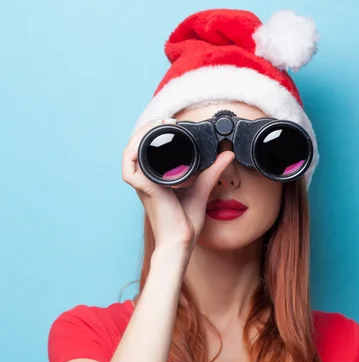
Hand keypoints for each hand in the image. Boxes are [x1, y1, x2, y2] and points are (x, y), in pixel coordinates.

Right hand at [122, 120, 234, 252]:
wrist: (182, 241)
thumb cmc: (186, 222)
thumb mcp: (202, 189)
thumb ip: (213, 171)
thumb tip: (226, 154)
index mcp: (156, 179)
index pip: (148, 150)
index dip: (154, 133)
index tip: (171, 123)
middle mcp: (146, 180)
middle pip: (136, 147)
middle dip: (147, 129)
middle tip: (165, 121)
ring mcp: (143, 184)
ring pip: (129, 152)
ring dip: (139, 136)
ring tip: (157, 126)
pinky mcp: (143, 189)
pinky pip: (128, 168)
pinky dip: (132, 154)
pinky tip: (145, 145)